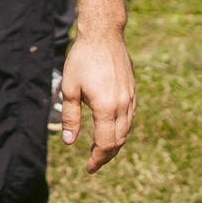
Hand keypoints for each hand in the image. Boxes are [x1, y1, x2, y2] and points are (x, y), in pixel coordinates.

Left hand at [57, 31, 134, 172]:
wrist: (103, 35)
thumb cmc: (82, 60)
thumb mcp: (69, 89)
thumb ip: (70, 117)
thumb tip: (69, 141)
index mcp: (106, 108)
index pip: (105, 144)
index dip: (97, 159)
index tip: (88, 167)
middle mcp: (122, 105)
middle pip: (118, 141)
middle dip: (106, 155)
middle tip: (92, 162)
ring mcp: (130, 98)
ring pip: (126, 130)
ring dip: (114, 143)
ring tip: (99, 149)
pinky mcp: (132, 91)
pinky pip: (130, 118)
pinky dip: (121, 129)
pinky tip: (109, 129)